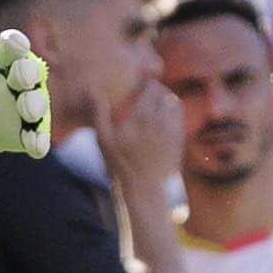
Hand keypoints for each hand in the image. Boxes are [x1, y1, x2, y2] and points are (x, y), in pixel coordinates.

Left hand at [0, 0, 50, 158]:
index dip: (15, 45)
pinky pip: (37, 138)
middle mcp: (24, 80)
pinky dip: (38, 142)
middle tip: (20, 74)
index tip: (13, 43)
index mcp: (8, 58)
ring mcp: (28, 107)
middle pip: (30, 72)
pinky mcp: (28, 133)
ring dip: (33, 105)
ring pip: (36, 104)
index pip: (14, 47)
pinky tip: (36, 146)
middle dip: (26, 72)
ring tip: (26, 107)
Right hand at [101, 78, 181, 192]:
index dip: (147, 83)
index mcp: (141, 117)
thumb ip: (99, 112)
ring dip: (166, 100)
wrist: (144, 188)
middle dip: (157, 90)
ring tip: (156, 103)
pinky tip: (163, 118)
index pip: (151, 88)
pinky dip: (173, 113)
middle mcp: (160, 120)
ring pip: (174, 103)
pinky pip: (179, 117)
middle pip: (164, 93)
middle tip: (148, 92)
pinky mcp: (179, 139)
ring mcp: (172, 130)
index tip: (140, 85)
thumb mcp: (103, 139)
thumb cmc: (120, 164)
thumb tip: (92, 89)